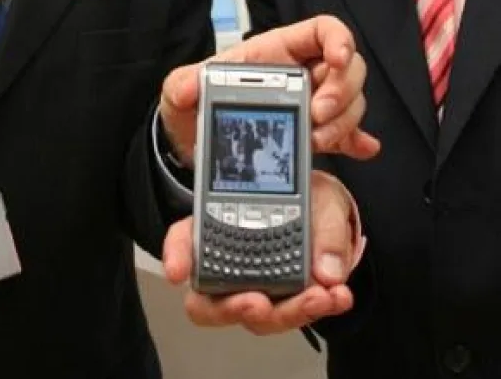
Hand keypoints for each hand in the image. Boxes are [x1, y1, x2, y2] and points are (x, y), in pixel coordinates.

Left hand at [159, 15, 379, 164]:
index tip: (338, 58)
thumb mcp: (180, 92)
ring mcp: (312, 104)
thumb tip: (189, 86)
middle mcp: (301, 73)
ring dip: (343, 120)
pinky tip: (362, 149)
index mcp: (276, 52)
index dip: (338, 38)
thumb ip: (182, 84)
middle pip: (346, 67)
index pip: (321, 30)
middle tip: (318, 114)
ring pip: (351, 100)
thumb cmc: (194, 108)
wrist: (195, 146)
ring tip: (315, 140)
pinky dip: (357, 141)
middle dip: (341, 90)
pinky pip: (348, 134)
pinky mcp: (315, 134)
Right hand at [163, 170, 357, 333]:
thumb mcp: (321, 196)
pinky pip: (291, 316)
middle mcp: (231, 260)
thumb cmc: (313, 198)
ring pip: (253, 315)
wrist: (335, 216)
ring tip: (321, 297)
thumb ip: (325, 227)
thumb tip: (327, 271)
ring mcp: (255, 286)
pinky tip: (336, 298)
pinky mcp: (283, 303)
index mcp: (222, 221)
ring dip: (288, 313)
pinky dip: (315, 311)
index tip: (177, 272)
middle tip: (258, 304)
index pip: (184, 238)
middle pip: (209, 299)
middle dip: (232, 307)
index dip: (175, 256)